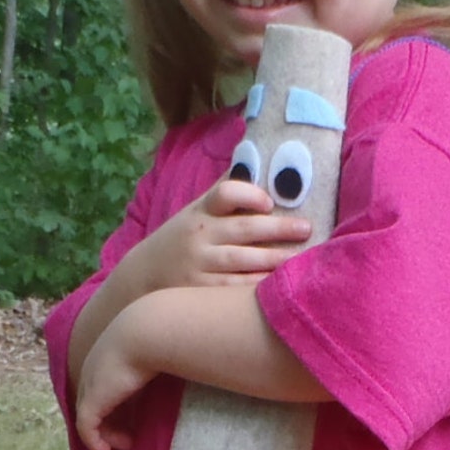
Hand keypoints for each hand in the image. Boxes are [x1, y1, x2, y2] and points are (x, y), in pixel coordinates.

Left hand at [75, 309, 152, 449]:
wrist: (149, 334)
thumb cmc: (163, 338)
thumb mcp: (162, 349)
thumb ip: (166, 360)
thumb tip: (190, 368)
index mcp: (109, 354)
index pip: (105, 382)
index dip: (117, 401)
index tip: (135, 416)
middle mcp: (95, 369)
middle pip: (95, 401)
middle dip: (110, 420)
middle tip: (131, 435)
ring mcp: (91, 385)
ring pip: (90, 416)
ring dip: (107, 433)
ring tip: (128, 443)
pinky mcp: (92, 401)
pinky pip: (86, 428)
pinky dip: (94, 442)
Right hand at [131, 177, 311, 289]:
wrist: (143, 275)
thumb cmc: (183, 238)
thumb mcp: (196, 212)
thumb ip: (224, 193)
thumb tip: (256, 159)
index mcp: (201, 210)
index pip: (224, 193)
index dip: (249, 195)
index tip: (270, 202)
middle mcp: (200, 235)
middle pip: (243, 229)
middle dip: (278, 229)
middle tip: (306, 228)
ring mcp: (199, 264)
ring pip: (242, 261)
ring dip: (274, 259)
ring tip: (300, 257)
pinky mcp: (200, 290)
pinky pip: (234, 287)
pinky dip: (257, 285)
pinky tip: (277, 283)